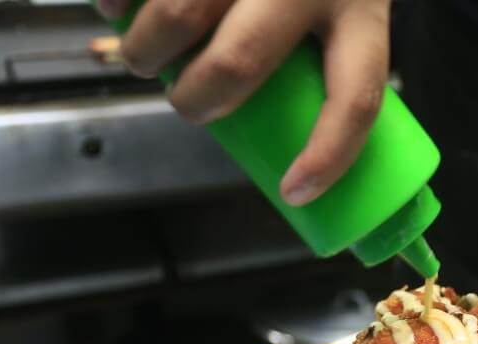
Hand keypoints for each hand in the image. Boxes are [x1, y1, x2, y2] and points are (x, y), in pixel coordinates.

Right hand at [95, 0, 391, 206]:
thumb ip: (322, 45)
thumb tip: (269, 121)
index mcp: (363, 7)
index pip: (358, 96)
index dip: (329, 154)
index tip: (294, 191)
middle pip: (239, 63)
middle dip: (194, 101)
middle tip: (182, 103)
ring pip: (178, 14)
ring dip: (142, 51)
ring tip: (138, 56)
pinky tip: (114, 3)